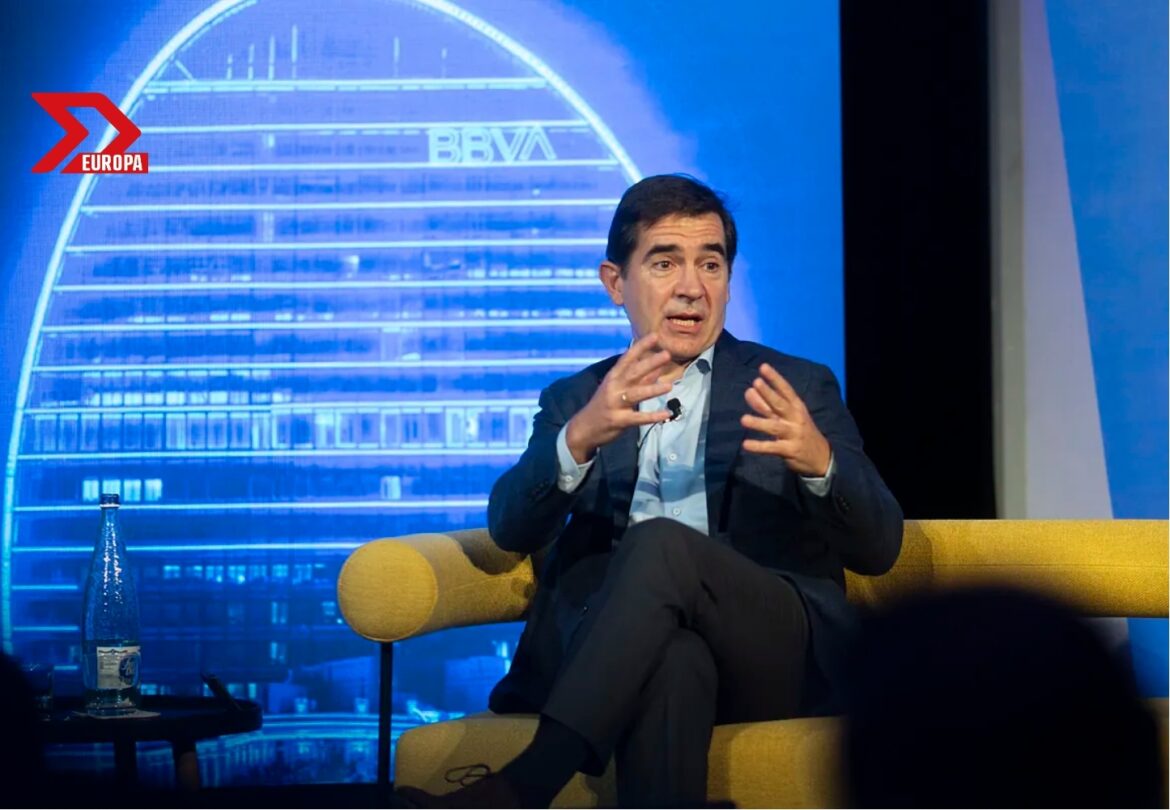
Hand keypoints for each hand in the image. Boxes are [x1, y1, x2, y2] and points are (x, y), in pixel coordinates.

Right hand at [565, 334, 673, 462]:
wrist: (584, 428)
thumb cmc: (604, 404)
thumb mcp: (619, 388)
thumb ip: (640, 378)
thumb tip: (659, 366)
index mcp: (613, 377)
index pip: (628, 358)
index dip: (641, 346)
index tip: (655, 336)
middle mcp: (613, 388)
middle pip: (633, 373)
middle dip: (650, 363)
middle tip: (666, 354)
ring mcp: (615, 404)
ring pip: (636, 394)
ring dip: (652, 389)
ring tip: (669, 386)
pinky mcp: (618, 420)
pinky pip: (638, 418)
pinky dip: (652, 416)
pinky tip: (666, 413)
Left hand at [740, 363, 831, 475]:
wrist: (821, 457)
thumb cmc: (800, 431)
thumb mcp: (788, 417)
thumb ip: (767, 406)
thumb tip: (749, 391)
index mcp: (797, 407)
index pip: (786, 390)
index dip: (775, 378)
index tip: (763, 367)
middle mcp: (795, 418)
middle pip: (780, 404)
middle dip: (768, 393)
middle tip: (756, 383)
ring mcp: (793, 434)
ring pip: (774, 427)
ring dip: (759, 422)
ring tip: (743, 419)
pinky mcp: (789, 450)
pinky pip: (772, 448)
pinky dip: (759, 446)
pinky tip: (746, 444)